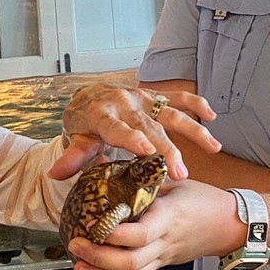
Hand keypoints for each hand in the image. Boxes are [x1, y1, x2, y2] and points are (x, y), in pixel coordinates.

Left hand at [49, 84, 221, 180]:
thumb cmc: (83, 122)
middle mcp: (124, 104)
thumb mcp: (76, 138)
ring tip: (213, 147)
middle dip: (167, 149)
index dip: (131, 139)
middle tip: (180, 173)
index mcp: (102, 116)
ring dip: (193, 131)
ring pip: (170, 114)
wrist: (88, 95)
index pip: (117, 129)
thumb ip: (73, 156)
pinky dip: (196, 104)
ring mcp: (142, 99)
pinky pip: (177, 98)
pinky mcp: (154, 97)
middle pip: (150, 128)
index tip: (146, 151)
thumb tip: (56, 174)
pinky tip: (212, 116)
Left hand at [63, 180, 242, 269]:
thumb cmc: (201, 198)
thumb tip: (100, 160)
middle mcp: (165, 241)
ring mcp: (164, 257)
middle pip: (132, 261)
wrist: (229, 224)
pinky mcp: (161, 265)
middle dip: (99, 258)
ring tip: (78, 266)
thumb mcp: (173, 180)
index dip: (114, 234)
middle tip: (76, 245)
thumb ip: (138, 173)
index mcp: (168, 216)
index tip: (90, 226)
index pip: (141, 233)